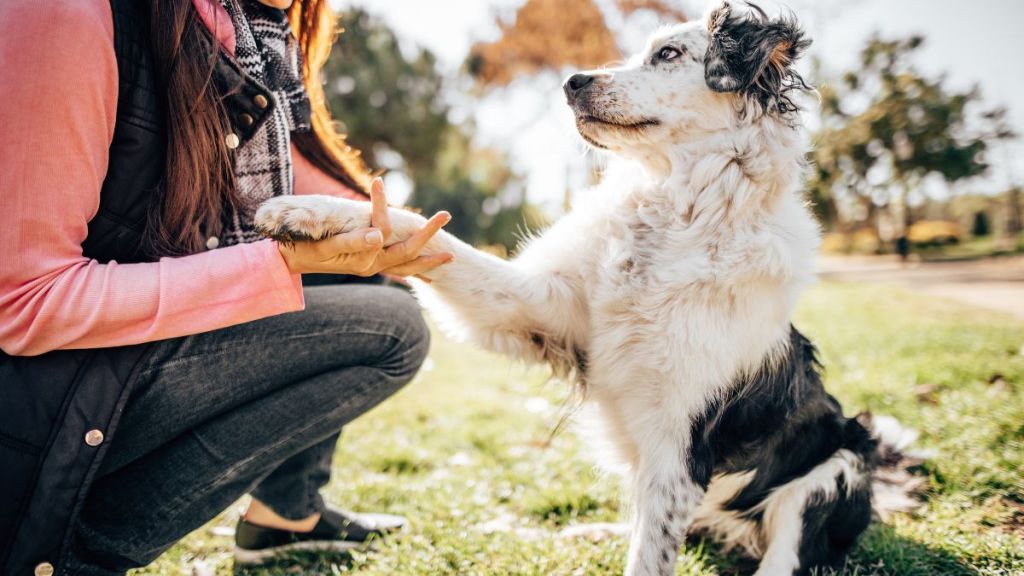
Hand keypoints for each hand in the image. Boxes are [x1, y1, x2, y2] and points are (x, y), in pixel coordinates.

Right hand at [276, 178, 453, 276]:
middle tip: (446, 215)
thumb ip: (352, 241)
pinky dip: (413, 268)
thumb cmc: (302, 250)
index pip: (381, 229)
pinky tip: (426, 271)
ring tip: (450, 255)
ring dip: (428, 258)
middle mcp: (371, 266)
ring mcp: (372, 268)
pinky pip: (397, 271)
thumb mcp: (325, 245)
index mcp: (362, 259)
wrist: (287, 263)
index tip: (377, 181)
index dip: (380, 205)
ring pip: (406, 265)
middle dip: (428, 234)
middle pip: (407, 251)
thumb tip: (380, 235)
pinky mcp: (369, 266)